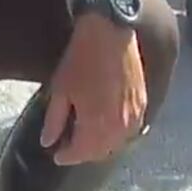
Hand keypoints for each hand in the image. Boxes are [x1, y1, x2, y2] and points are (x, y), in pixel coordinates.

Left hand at [40, 13, 147, 165]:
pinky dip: (117, 134)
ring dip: (101, 146)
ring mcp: (135, 114)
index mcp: (97, 124)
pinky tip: (106, 129)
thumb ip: (55, 121)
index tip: (56, 155)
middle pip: (101, 151)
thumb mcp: (60, 91)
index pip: (82, 152)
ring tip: (86, 139)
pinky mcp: (143, 103)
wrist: (110, 34)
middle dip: (84, 153)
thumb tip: (48, 142)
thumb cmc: (81, 61)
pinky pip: (131, 130)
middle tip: (69, 148)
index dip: (67, 156)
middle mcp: (120, 125)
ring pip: (118, 143)